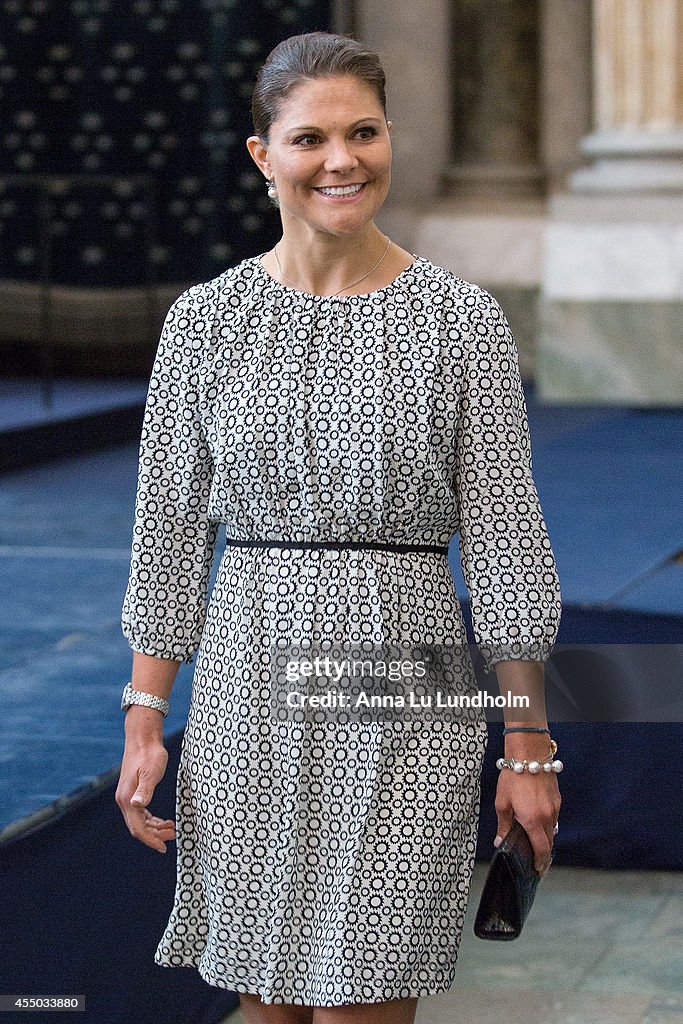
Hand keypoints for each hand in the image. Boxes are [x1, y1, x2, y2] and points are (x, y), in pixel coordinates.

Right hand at [115, 736, 176, 852]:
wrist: (143, 738)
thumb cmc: (149, 754)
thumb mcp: (151, 772)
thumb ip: (145, 790)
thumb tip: (136, 805)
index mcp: (128, 799)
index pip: (138, 828)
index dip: (151, 840)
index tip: (164, 848)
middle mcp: (125, 800)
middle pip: (138, 827)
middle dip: (155, 835)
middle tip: (174, 836)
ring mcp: (128, 796)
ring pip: (140, 821)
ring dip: (155, 828)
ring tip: (172, 829)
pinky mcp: (133, 791)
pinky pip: (141, 813)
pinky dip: (152, 819)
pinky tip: (163, 820)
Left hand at [494, 768, 560, 875]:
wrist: (530, 754)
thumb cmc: (513, 776)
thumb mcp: (502, 802)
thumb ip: (503, 825)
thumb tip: (500, 841)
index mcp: (532, 820)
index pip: (541, 850)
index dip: (540, 863)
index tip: (537, 871)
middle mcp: (547, 816)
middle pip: (549, 843)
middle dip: (543, 855)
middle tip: (536, 863)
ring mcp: (554, 808)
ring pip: (552, 830)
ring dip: (545, 838)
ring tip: (535, 843)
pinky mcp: (557, 799)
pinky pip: (553, 818)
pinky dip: (547, 824)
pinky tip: (538, 822)